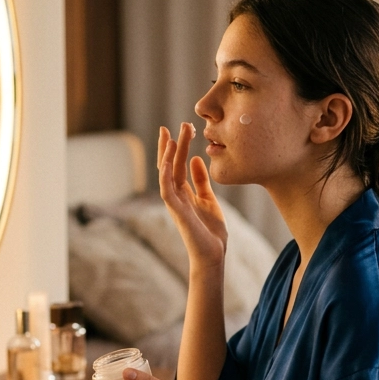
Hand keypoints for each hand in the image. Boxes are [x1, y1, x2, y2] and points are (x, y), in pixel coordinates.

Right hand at [158, 123, 227, 271]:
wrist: (213, 254)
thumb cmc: (211, 231)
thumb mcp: (209, 199)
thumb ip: (201, 181)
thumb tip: (196, 159)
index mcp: (184, 192)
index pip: (178, 164)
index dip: (178, 146)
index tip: (182, 127)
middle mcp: (176, 195)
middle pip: (170, 164)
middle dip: (172, 145)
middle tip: (177, 124)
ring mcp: (175, 203)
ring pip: (166, 175)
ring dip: (167, 155)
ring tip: (170, 137)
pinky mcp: (177, 213)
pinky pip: (167, 191)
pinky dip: (165, 176)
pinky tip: (167, 162)